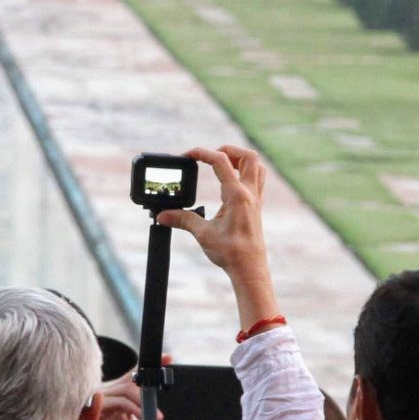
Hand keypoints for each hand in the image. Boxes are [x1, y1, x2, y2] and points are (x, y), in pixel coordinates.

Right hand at [81, 362, 184, 419]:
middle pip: (132, 379)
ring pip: (126, 389)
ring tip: (159, 418)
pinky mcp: (94, 408)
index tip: (169, 358)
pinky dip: (133, 409)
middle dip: (151, 380)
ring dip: (145, 401)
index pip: (135, 377)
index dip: (150, 366)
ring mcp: (100, 399)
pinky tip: (143, 418)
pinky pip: (118, 402)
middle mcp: (109, 395)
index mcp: (119, 399)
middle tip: (168, 385)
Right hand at [158, 146, 279, 331]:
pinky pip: (256, 179)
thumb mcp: (203, 234)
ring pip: (256, 166)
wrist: (250, 269)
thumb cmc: (231, 253)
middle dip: (228, 150)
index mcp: (237, 196)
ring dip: (239, 159)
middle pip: (247, 156)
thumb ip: (182, 219)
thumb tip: (162, 215)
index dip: (202, 153)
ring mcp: (255, 199)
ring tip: (221, 164)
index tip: (187, 156)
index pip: (221, 161)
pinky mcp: (256, 206)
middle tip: (210, 157)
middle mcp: (250, 193)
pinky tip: (229, 182)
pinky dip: (244, 172)